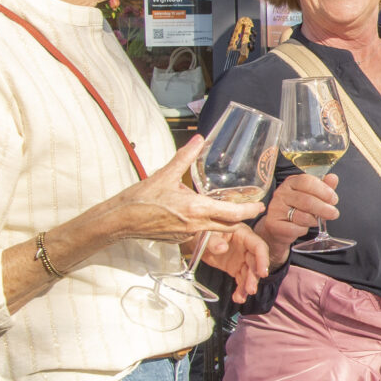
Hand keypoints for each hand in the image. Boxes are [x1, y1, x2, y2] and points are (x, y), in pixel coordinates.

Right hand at [102, 136, 265, 245]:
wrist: (119, 221)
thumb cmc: (140, 199)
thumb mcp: (165, 175)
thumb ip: (185, 157)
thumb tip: (198, 139)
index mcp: (196, 209)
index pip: (233, 214)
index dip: (250, 211)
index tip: (260, 206)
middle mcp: (196, 225)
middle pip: (229, 225)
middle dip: (241, 217)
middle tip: (250, 207)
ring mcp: (188, 235)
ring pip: (215, 230)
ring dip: (224, 222)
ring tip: (228, 209)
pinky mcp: (180, 241)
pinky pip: (200, 233)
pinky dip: (206, 225)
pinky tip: (201, 215)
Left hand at [195, 224, 270, 302]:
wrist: (196, 240)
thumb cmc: (203, 232)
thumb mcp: (206, 234)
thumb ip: (213, 241)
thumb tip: (223, 248)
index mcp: (243, 234)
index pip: (258, 246)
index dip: (263, 259)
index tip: (263, 273)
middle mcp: (246, 247)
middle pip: (255, 263)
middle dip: (254, 277)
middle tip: (250, 290)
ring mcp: (241, 258)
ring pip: (249, 274)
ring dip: (246, 286)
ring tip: (240, 298)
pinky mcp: (235, 268)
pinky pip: (241, 280)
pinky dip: (240, 290)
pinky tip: (237, 298)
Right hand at [262, 173, 339, 266]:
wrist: (278, 228)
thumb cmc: (297, 209)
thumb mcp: (311, 196)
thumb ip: (323, 187)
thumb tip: (333, 178)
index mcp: (291, 182)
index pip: (307, 181)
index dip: (323, 190)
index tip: (334, 199)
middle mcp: (281, 193)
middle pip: (306, 200)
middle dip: (324, 208)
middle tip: (334, 213)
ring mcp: (276, 209)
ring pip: (302, 216)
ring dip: (314, 220)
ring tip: (316, 221)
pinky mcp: (273, 224)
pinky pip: (295, 229)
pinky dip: (303, 230)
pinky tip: (302, 227)